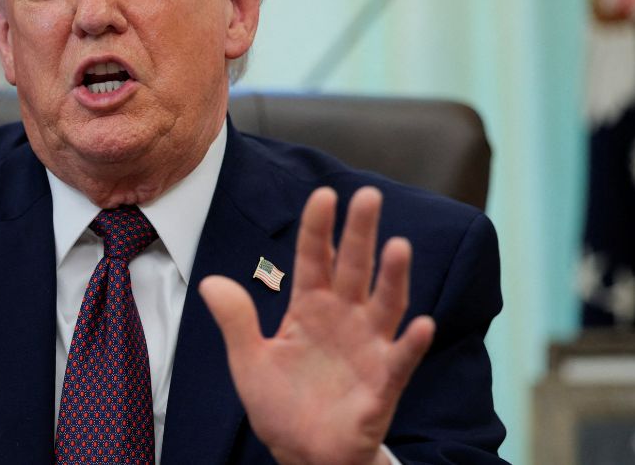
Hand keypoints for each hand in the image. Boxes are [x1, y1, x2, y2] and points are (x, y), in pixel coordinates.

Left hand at [199, 187, 433, 464]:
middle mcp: (343, 320)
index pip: (314, 259)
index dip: (318, 229)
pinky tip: (423, 324)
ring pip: (384, 305)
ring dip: (393, 278)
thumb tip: (211, 281)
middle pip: (354, 269)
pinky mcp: (383, 384)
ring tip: (398, 246)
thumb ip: (236, 320)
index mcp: (309, 309)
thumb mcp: (249, 361)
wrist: (304, 455)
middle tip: (369, 196)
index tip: (323, 195)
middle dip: (360, 234)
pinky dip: (412, 344)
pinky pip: (400, 360)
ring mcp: (367, 348)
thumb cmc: (281, 405)